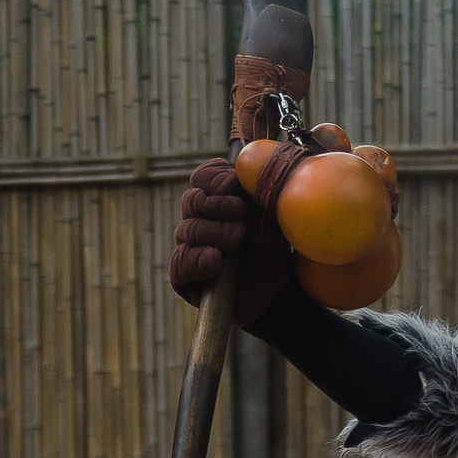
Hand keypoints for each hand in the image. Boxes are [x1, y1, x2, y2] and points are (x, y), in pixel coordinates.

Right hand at [169, 159, 292, 321]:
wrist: (276, 292)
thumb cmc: (271, 250)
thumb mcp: (270, 214)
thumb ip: (256, 188)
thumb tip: (240, 165)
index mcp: (217, 202)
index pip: (201, 177)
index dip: (213, 178)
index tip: (234, 186)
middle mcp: (199, 222)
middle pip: (192, 200)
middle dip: (216, 205)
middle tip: (239, 217)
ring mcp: (190, 248)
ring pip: (187, 230)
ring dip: (214, 233)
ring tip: (236, 240)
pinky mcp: (185, 277)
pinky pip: (181, 263)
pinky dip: (199, 260)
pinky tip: (217, 263)